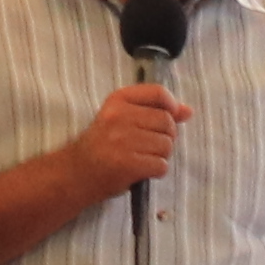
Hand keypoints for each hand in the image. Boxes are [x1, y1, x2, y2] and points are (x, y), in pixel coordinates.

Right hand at [66, 83, 188, 200]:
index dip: (172, 106)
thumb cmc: (103, 144)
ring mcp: (122, 140)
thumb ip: (155, 112)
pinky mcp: (127, 163)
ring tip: (142, 158)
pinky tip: (141, 170)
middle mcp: (119, 116)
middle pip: (167, 122)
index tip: (169, 118)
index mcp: (118, 100)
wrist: (76, 172)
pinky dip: (156, 171)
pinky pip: (161, 165)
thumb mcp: (123, 119)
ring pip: (167, 145)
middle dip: (166, 137)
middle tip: (148, 146)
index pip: (158, 93)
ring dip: (160, 156)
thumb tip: (188, 110)